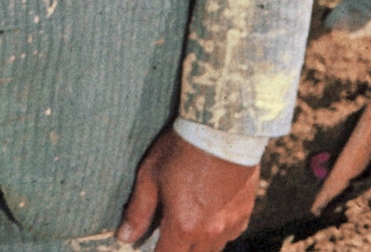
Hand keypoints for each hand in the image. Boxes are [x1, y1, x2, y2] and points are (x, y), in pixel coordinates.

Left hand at [117, 128, 260, 250]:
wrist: (223, 131)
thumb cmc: (182, 149)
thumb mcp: (150, 176)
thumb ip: (138, 211)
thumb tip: (124, 238)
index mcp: (184, 226)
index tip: (150, 244)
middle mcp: (210, 232)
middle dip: (178, 249)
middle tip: (167, 232)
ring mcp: (231, 224)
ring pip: (213, 249)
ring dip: (198, 244)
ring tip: (187, 223)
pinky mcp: (245, 213)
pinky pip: (231, 234)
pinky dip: (218, 232)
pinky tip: (209, 214)